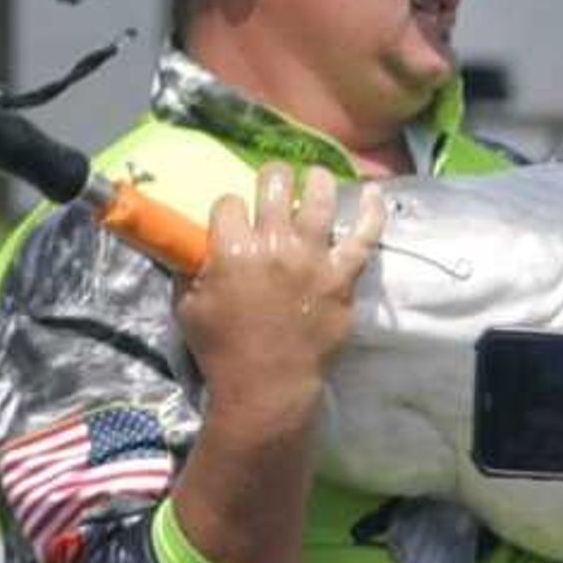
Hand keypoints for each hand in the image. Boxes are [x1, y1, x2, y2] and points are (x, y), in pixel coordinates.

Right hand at [175, 163, 385, 433]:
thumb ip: (188, 269)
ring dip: (317, 180)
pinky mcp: (341, 278)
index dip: (230, 207)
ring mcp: (312, 259)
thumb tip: (188, 245)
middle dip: (272, 176)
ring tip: (318, 176)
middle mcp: (273, 245)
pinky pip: (364, 238)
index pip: (229, 202)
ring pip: (319, 199)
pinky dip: (372, 213)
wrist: (267, 387)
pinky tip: (375, 193)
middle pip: (274, 185)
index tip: (233, 217)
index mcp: (232, 249)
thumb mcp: (187, 305)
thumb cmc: (221, 350)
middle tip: (275, 180)